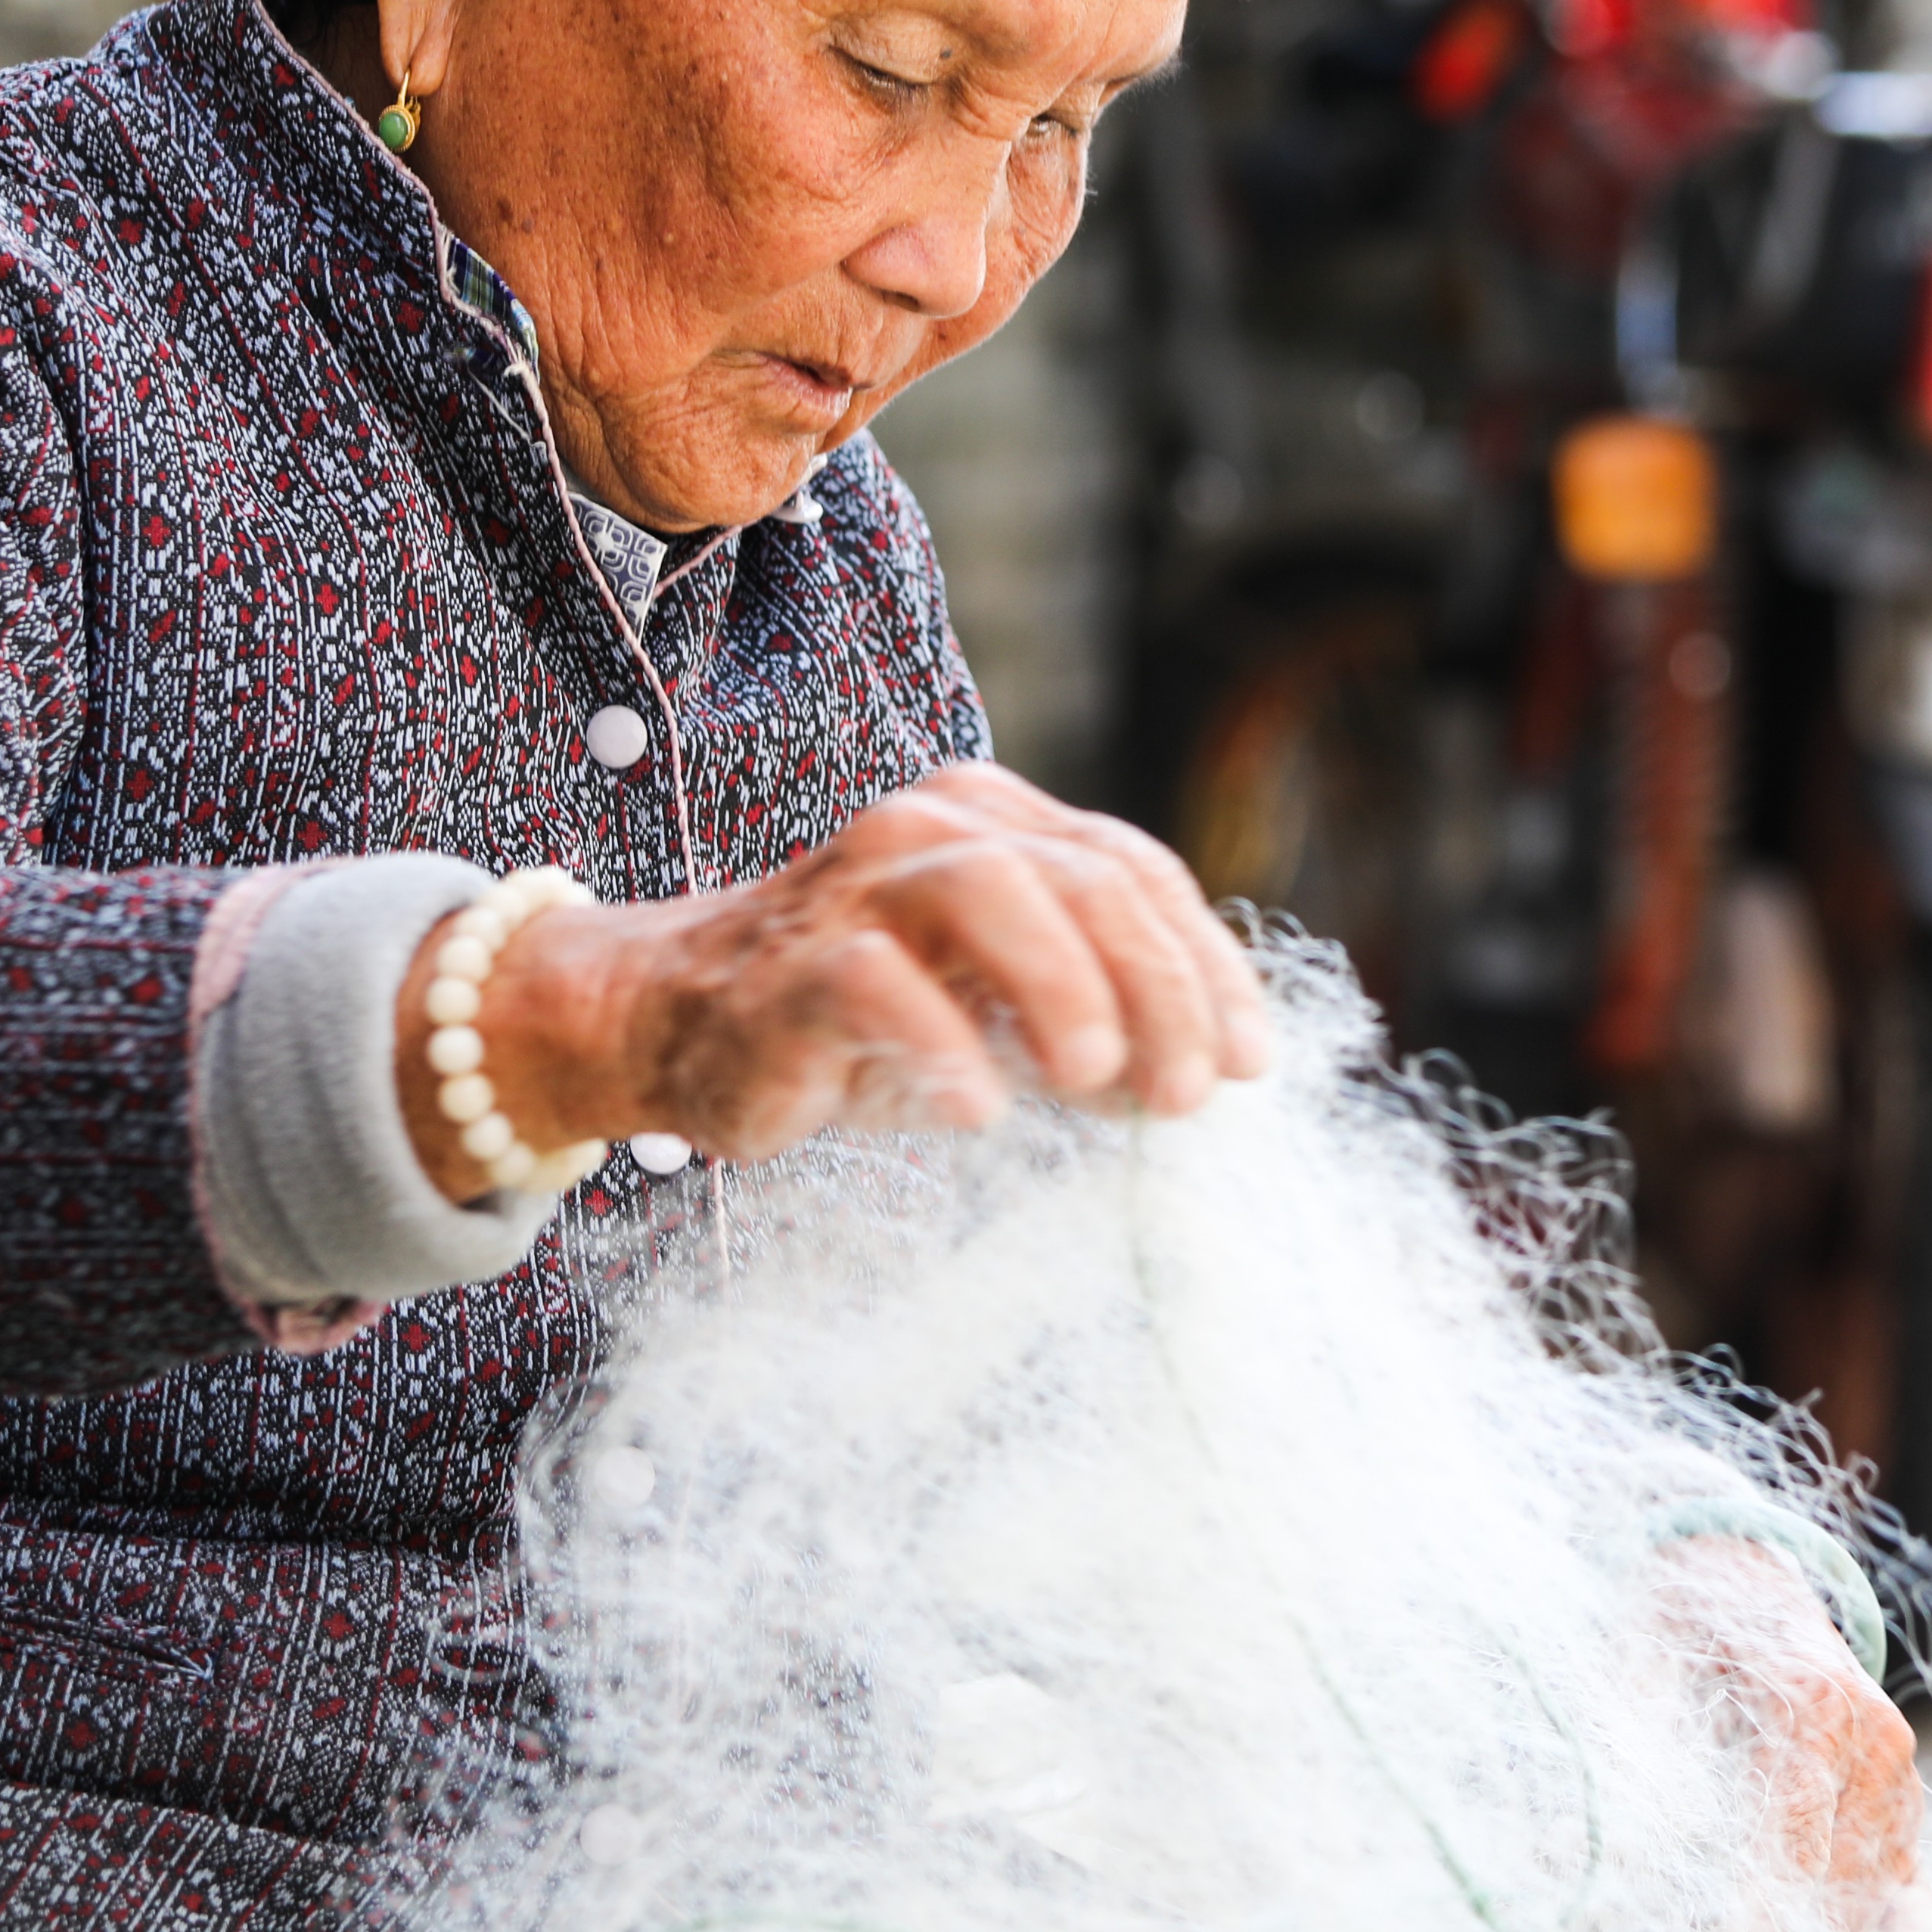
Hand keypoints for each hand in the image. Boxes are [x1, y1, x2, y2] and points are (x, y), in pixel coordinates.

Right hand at [400, 764, 1271, 1192]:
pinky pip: (877, 984)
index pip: (1135, 873)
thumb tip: (1208, 1074)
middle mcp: (933, 828)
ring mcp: (858, 887)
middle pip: (1085, 879)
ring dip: (1066, 990)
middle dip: (1159, 990)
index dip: (1208, 968)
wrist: (680, 1021)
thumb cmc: (865, 1018)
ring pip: (990, 892)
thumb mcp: (1000, 1010)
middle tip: (1188, 1096)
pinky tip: (979, 1111)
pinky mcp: (791, 963)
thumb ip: (1099, 1018)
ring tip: (1094, 1082)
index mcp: (997, 820)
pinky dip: (942, 1048)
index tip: (1251, 1064)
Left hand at [1652, 1536, 1922, 1928]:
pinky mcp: (1900, 1791)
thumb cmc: (1683, 1616)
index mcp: (1813, 1699)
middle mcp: (1873, 1735)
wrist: (1740, 1564)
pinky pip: (1902, 1878)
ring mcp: (1897, 1765)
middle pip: (1840, 1880)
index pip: (1792, 1839)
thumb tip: (1606, 1864)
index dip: (1756, 1926)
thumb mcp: (1641, 1662)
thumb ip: (1630, 1753)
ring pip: (1875, 1890)